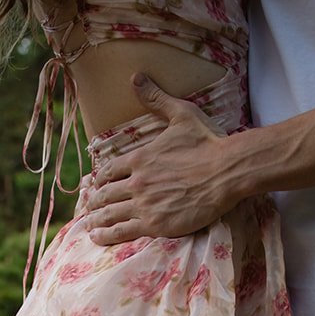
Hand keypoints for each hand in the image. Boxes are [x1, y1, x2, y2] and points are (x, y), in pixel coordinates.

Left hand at [85, 73, 237, 243]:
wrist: (227, 172)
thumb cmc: (207, 142)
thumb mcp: (182, 113)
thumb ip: (156, 98)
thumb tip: (136, 77)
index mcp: (139, 157)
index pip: (108, 171)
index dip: (99, 179)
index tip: (96, 186)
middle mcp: (136, 181)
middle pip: (104, 194)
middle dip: (94, 201)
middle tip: (88, 208)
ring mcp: (144, 204)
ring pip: (109, 214)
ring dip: (95, 220)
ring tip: (88, 226)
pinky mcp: (155, 225)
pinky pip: (122, 231)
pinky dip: (106, 235)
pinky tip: (97, 238)